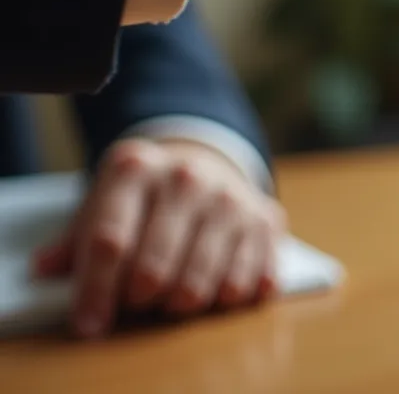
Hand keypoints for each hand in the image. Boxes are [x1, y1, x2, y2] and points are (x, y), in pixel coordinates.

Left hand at [33, 138, 285, 336]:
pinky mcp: (266, 218)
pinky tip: (215, 291)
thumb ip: (77, 239)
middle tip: (137, 303)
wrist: (204, 161)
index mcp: (135, 167)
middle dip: (139, 299)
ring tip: (171, 299)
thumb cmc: (144, 196)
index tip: (89, 323)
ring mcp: (231, 197)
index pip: (109, 241)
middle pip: (154, 267)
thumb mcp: (104, 202)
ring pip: (200, 281)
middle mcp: (187, 176)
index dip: (95, 290)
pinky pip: (248, 281)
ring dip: (180, 304)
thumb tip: (46, 270)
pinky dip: (228, 297)